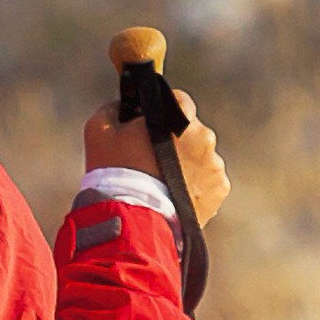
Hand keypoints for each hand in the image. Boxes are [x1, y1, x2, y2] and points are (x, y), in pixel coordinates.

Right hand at [85, 102, 230, 218]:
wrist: (132, 219)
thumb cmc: (114, 171)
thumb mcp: (99, 128)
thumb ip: (114, 107)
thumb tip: (123, 104)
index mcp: (180, 115)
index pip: (177, 99)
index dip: (160, 111)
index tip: (149, 127)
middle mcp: (205, 136)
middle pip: (191, 131)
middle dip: (175, 141)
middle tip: (151, 160)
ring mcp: (215, 164)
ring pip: (200, 157)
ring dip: (186, 165)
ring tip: (162, 183)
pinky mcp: (220, 189)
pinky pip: (208, 181)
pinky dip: (196, 186)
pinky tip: (175, 195)